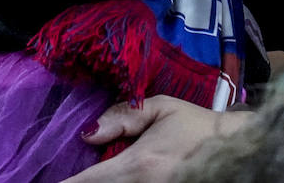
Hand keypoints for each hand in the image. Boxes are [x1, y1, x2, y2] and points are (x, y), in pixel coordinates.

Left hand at [64, 96, 253, 181]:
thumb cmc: (195, 126)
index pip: (90, 180)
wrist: (235, 148)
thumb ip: (122, 116)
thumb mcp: (160, 108)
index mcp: (140, 164)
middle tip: (68, 177)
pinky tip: (115, 178)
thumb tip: (87, 134)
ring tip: (92, 175)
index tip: (48, 180)